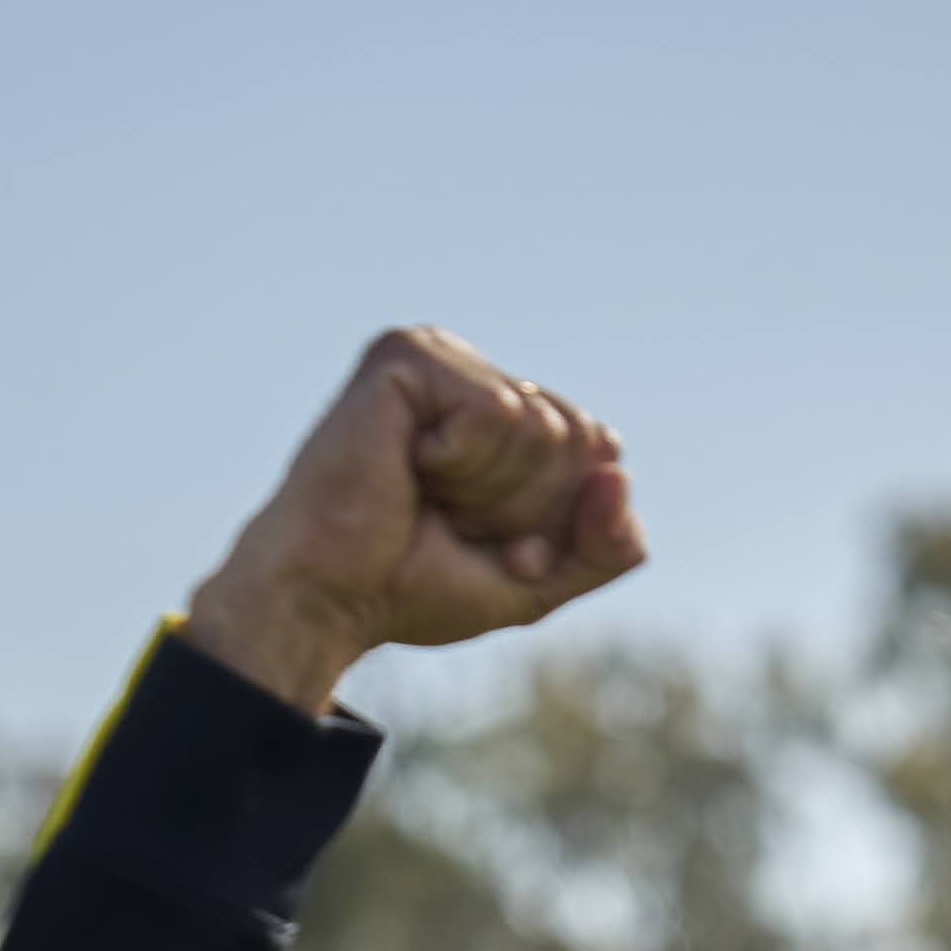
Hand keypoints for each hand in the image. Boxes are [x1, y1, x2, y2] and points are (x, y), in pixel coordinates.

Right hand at [182, 326, 645, 712]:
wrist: (330, 597)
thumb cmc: (412, 587)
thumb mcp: (536, 580)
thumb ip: (603, 545)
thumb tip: (620, 472)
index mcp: (504, 414)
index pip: (595, 448)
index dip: (554, 518)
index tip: (484, 541)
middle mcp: (474, 373)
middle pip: (575, 437)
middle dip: (524, 505)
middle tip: (448, 519)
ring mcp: (441, 355)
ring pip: (539, 425)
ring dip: (489, 490)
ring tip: (423, 492)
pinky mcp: (408, 353)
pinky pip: (495, 410)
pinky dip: (461, 462)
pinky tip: (407, 464)